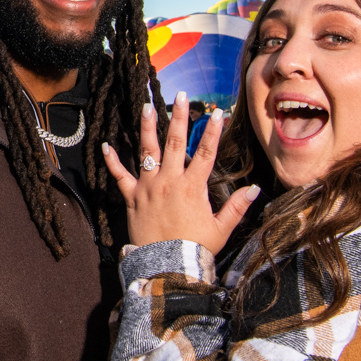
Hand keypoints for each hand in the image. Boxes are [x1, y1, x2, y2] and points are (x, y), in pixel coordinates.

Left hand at [103, 92, 258, 255]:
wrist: (166, 266)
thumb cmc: (196, 248)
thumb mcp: (222, 228)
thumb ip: (237, 206)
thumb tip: (254, 188)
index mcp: (193, 186)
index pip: (206, 152)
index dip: (212, 131)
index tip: (217, 112)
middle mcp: (169, 180)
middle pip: (175, 141)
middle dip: (179, 116)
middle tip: (181, 94)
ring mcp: (149, 187)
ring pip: (147, 150)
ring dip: (148, 127)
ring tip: (147, 106)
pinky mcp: (132, 197)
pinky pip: (120, 175)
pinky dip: (112, 160)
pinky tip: (105, 144)